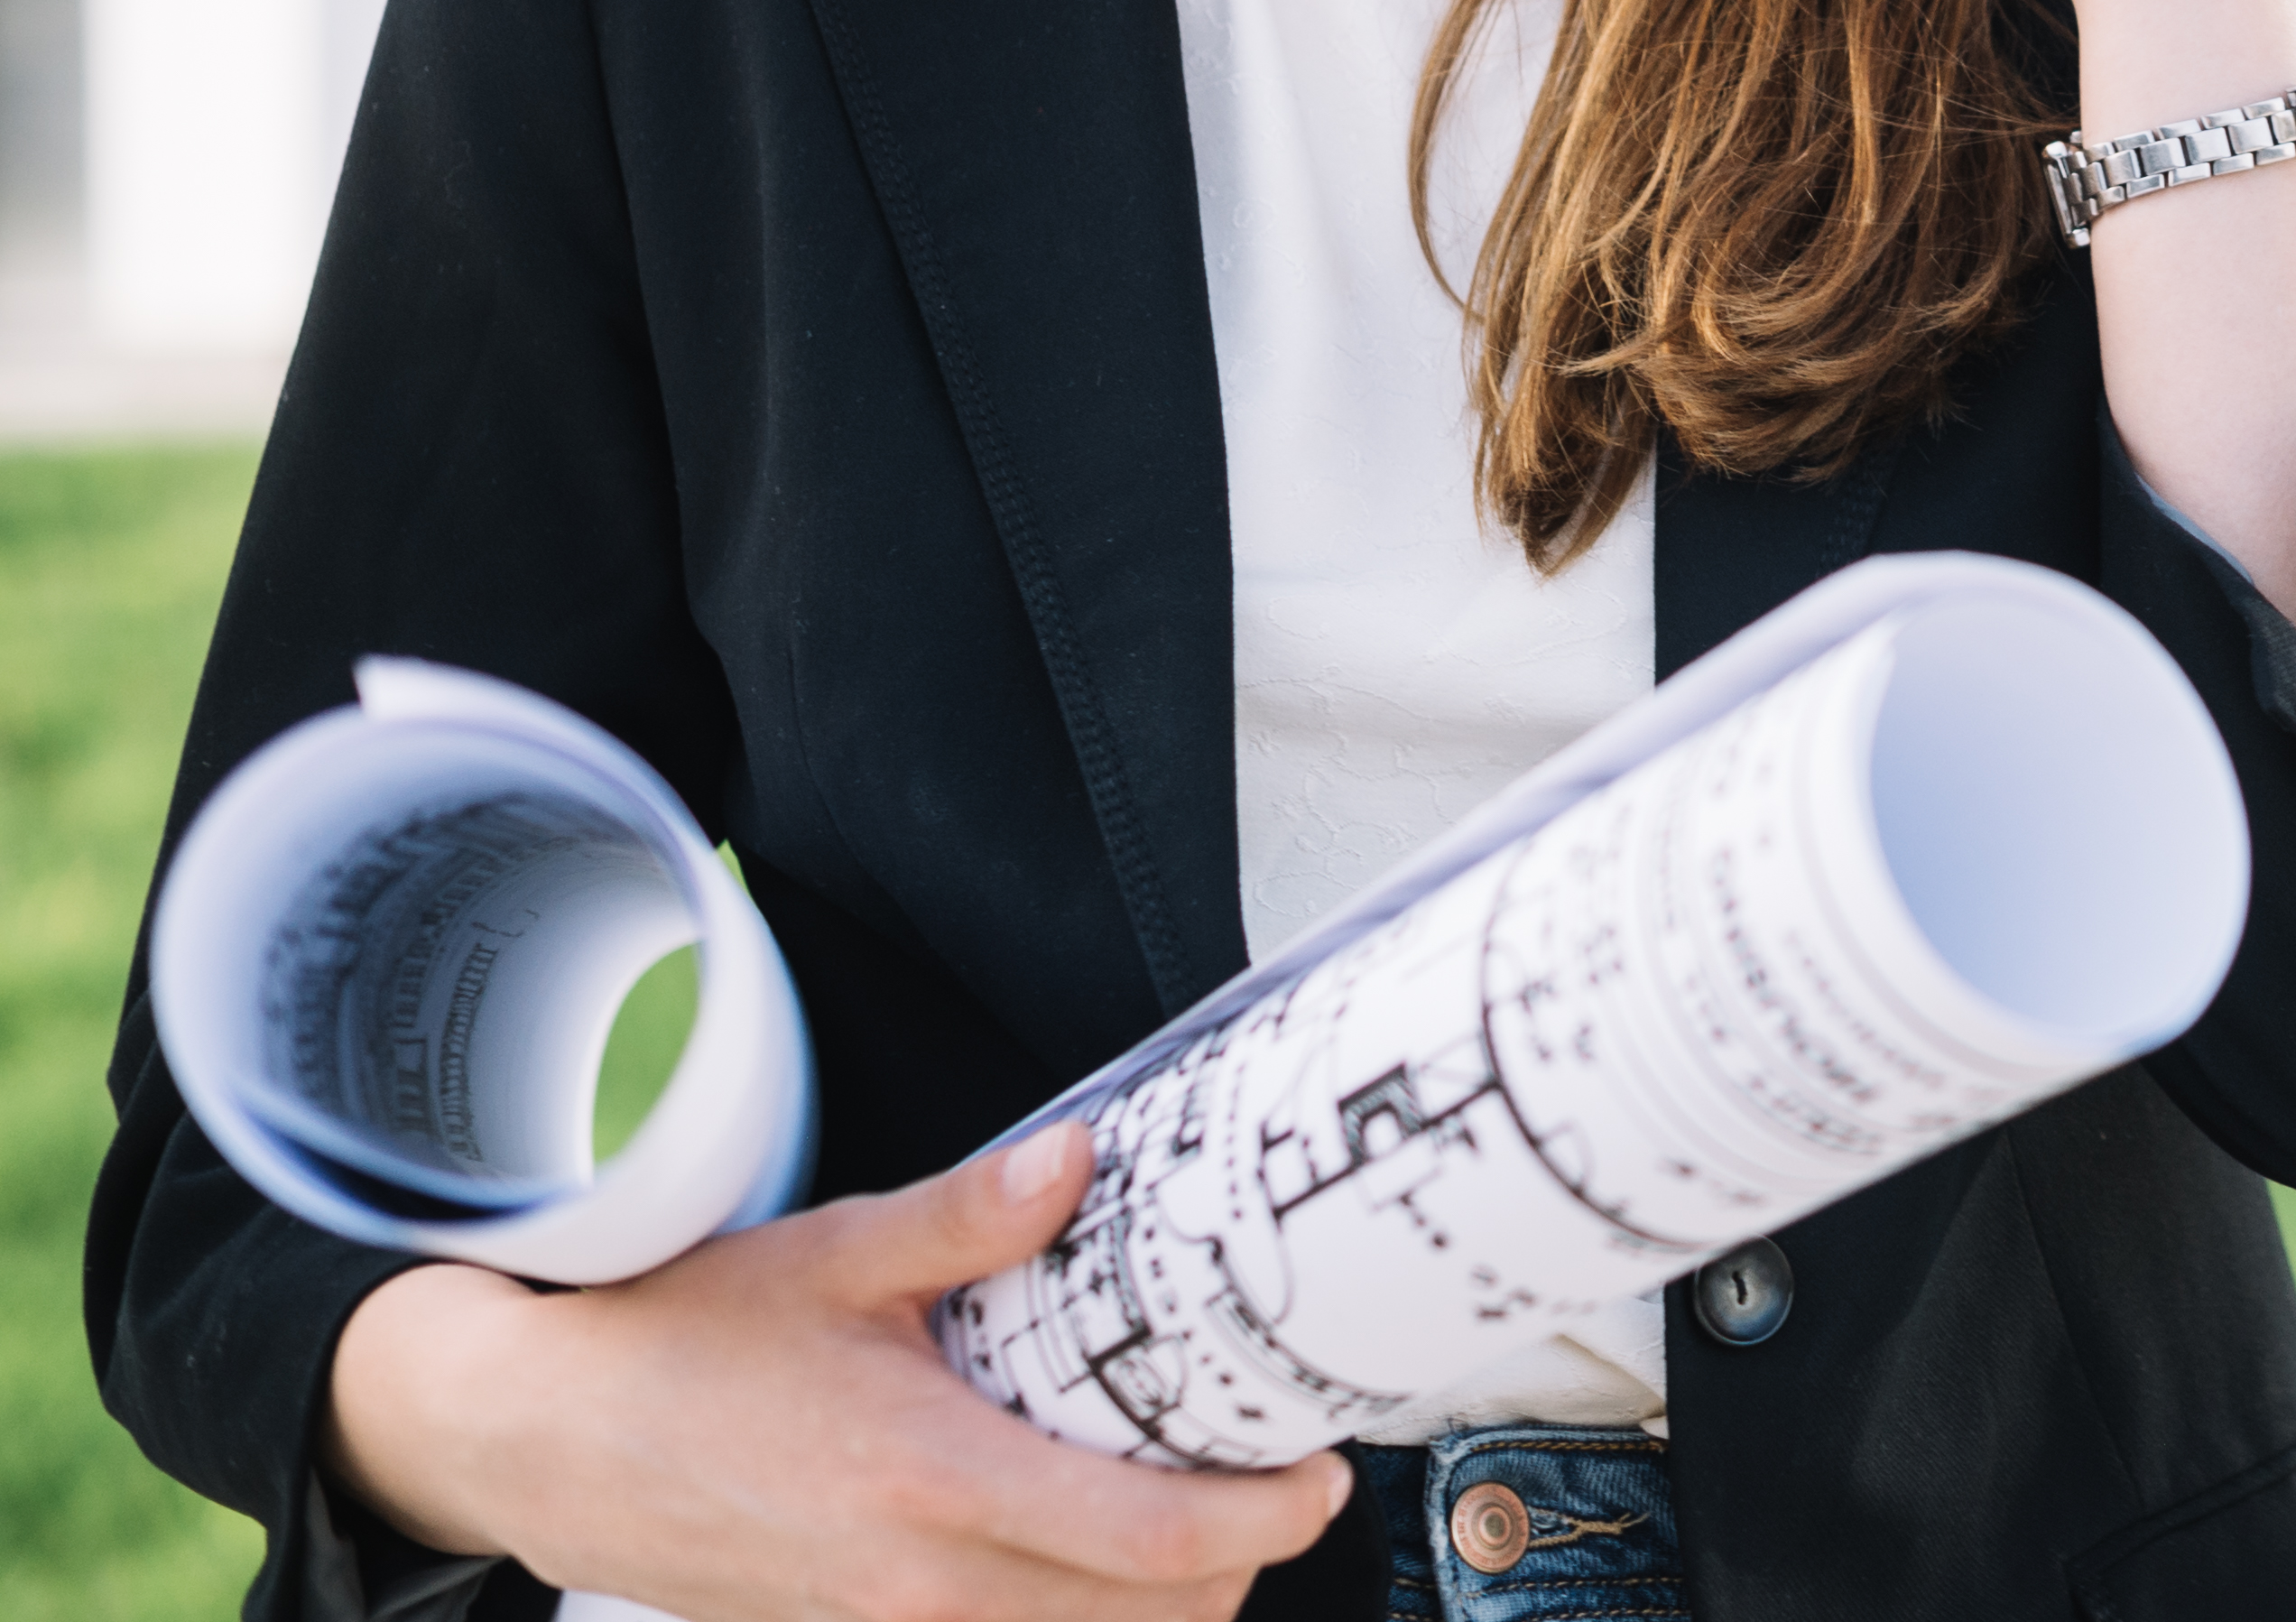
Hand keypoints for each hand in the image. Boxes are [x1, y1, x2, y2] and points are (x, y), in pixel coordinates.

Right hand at [322, 1123, 1349, 1621]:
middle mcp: (916, 1584)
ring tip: (1202, 1523)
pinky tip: (1088, 1553)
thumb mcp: (832, 1255)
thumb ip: (970, 1215)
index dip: (1262, 1521)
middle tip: (1277, 1487)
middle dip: (1236, 1570)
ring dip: (1161, 1609)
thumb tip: (1084, 1155)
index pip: (1149, 1541)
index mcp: (930, 1483)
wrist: (540, 1438)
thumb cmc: (680, 1342)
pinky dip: (1074, 1621)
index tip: (1321, 1474)